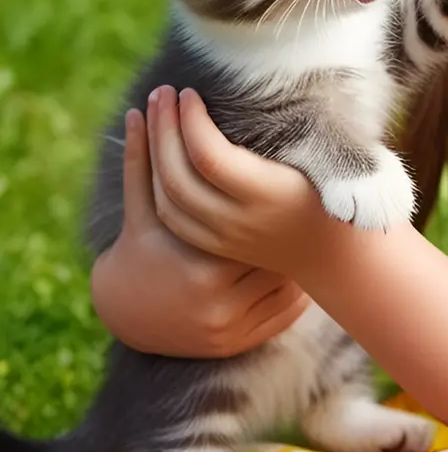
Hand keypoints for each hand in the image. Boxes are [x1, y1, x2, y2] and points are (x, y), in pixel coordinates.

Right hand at [90, 107, 309, 357]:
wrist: (126, 316)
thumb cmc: (139, 250)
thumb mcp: (140, 211)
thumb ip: (142, 161)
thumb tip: (141, 109)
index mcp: (201, 268)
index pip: (257, 229)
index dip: (277, 204)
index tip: (293, 180)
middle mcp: (220, 303)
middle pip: (276, 256)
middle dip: (294, 232)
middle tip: (316, 203)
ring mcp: (233, 328)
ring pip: (286, 285)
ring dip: (302, 259)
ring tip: (316, 232)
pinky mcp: (243, 343)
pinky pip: (287, 311)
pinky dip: (299, 290)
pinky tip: (307, 267)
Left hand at [147, 86, 344, 276]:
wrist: (340, 251)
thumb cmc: (342, 189)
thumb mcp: (327, 155)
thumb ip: (299, 124)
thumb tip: (271, 73)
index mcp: (269, 193)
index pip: (209, 156)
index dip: (191, 121)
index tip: (189, 92)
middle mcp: (242, 220)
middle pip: (179, 176)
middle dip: (164, 129)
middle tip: (163, 92)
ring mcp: (225, 237)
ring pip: (166, 198)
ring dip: (152, 153)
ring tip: (154, 113)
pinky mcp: (216, 246)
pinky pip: (170, 216)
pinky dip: (155, 181)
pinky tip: (155, 153)